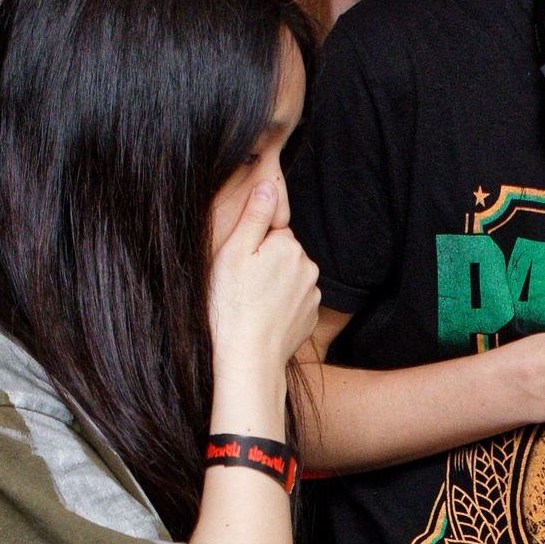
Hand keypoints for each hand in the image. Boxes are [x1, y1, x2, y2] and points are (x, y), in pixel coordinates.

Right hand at [208, 180, 322, 383]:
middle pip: (283, 254)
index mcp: (288, 246)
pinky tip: (262, 318)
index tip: (239, 265)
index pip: (272, 232)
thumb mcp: (233, 252)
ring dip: (273, 286)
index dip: (252, 245)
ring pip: (289, 279)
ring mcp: (312, 294)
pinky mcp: (311, 318)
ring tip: (250, 304)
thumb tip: (268, 185)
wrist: (248, 358)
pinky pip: (294, 302)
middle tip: (241, 285)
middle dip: (265, 264)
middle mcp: (308, 267)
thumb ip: (255, 216)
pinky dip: (280, 307)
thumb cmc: (232, 305)